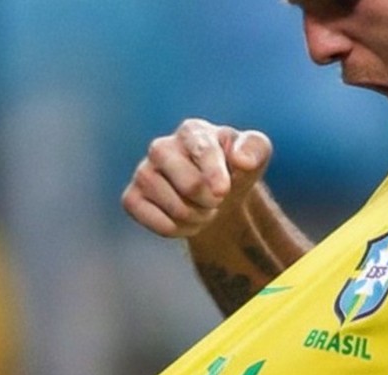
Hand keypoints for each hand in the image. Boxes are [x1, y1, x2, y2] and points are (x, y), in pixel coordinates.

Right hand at [122, 118, 272, 237]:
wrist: (215, 192)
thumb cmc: (234, 166)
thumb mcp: (256, 152)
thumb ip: (255, 149)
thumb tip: (242, 160)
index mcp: (192, 131)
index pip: (202, 152)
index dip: (215, 176)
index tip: (223, 192)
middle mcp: (161, 148)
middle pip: (190, 185)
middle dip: (211, 201)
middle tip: (216, 199)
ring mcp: (143, 173)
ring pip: (175, 208)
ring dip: (197, 217)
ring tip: (202, 208)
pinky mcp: (131, 199)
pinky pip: (158, 224)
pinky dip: (178, 230)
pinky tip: (183, 219)